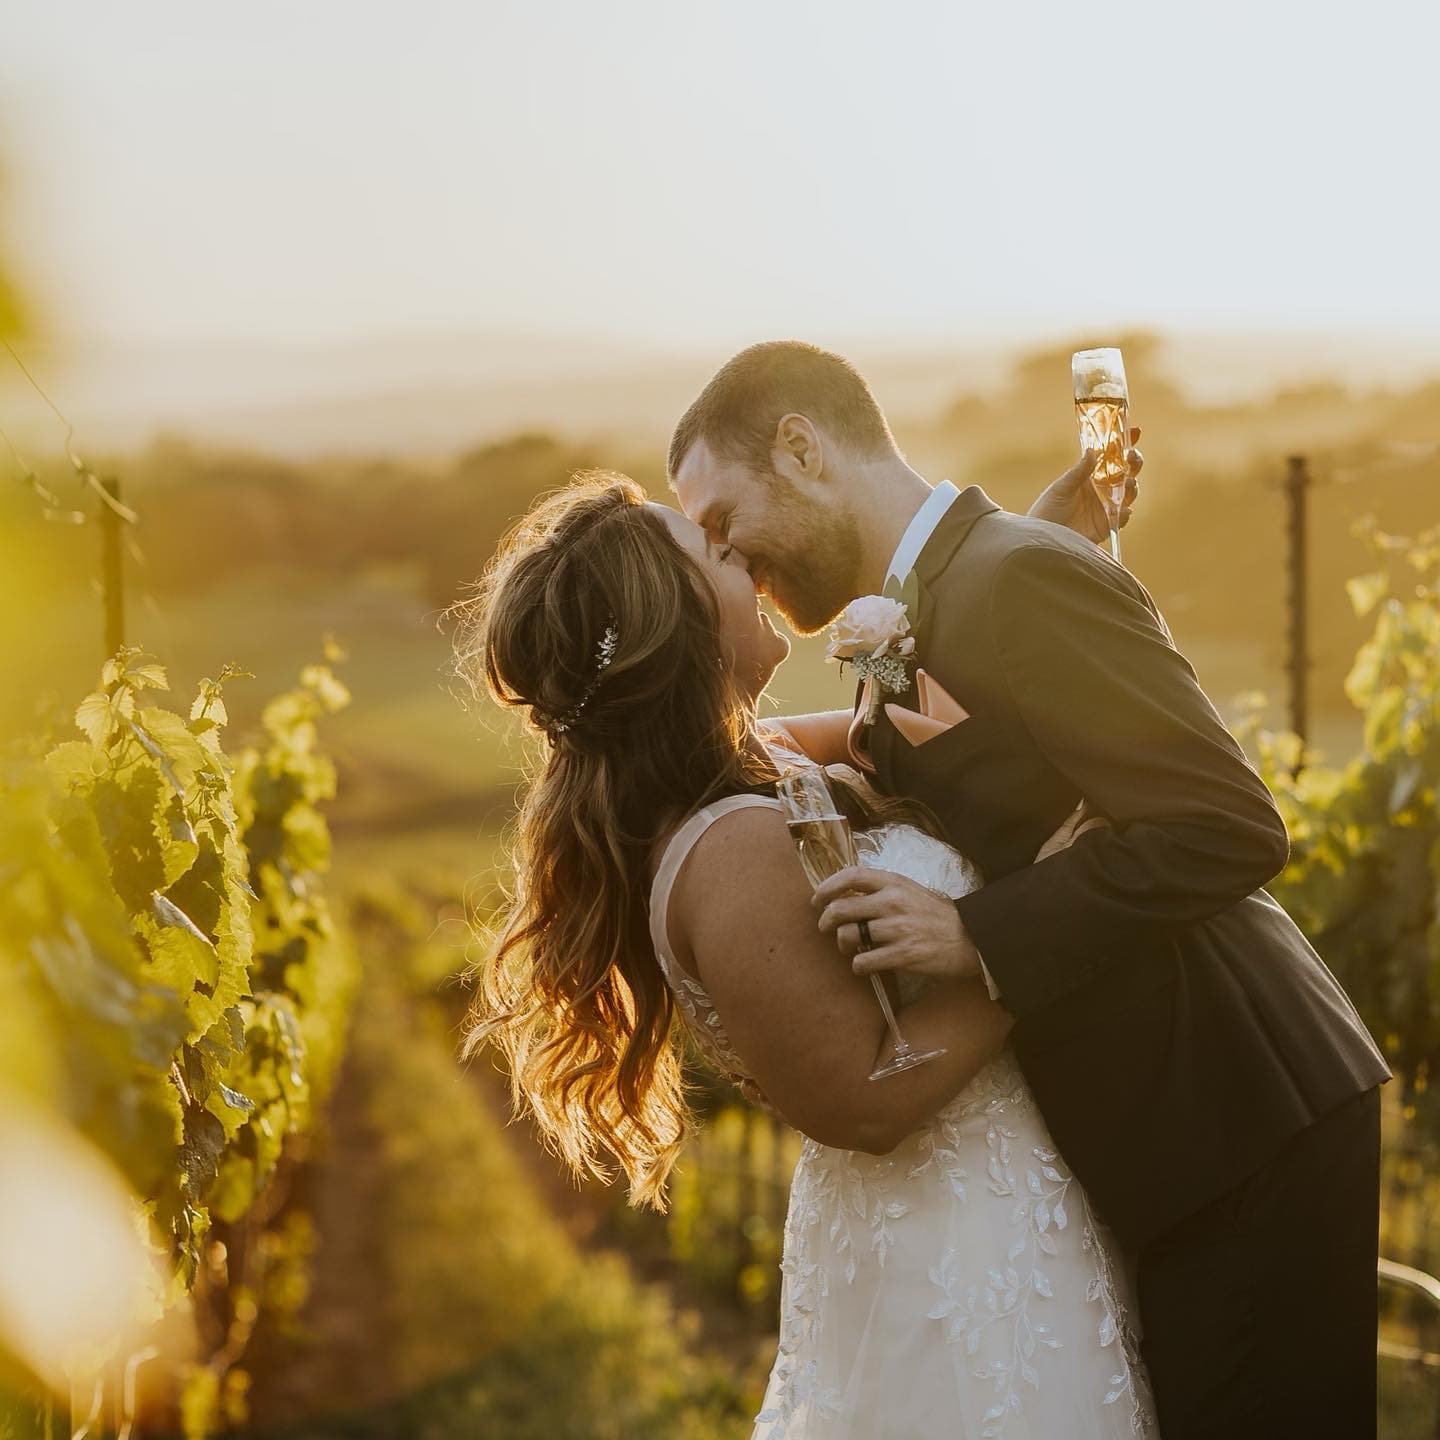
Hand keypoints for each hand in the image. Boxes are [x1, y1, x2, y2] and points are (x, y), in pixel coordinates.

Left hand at [812, 866, 982, 981]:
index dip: (827, 887)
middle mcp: (893, 902)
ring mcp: (897, 929)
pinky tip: (864, 965)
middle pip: (841, 909)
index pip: (851, 876)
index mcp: (895, 883)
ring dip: (842, 945)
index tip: (817, 899)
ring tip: (850, 948)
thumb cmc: (937, 915)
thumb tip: (845, 896)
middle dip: (826, 921)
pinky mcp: (902, 955)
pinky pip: (862, 961)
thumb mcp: (911, 891)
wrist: (971, 939)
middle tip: (826, 928)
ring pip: (847, 936)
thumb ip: (882, 891)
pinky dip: (858, 965)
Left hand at [1028, 427, 1143, 545]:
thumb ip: (1079, 471)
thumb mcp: (1061, 488)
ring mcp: (1106, 507)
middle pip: (1127, 472)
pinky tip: (1123, 509)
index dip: (1124, 444)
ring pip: (1129, 493)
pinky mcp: (1106, 525)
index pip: (1112, 457)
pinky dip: (1125, 512)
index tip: (1134, 431)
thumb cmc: (1047, 510)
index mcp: (1091, 476)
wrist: (1042, 539)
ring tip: (1129, 482)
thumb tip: (1093, 450)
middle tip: (1133, 456)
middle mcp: (1102, 490)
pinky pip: (1122, 518)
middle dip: (1135, 462)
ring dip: (1133, 486)